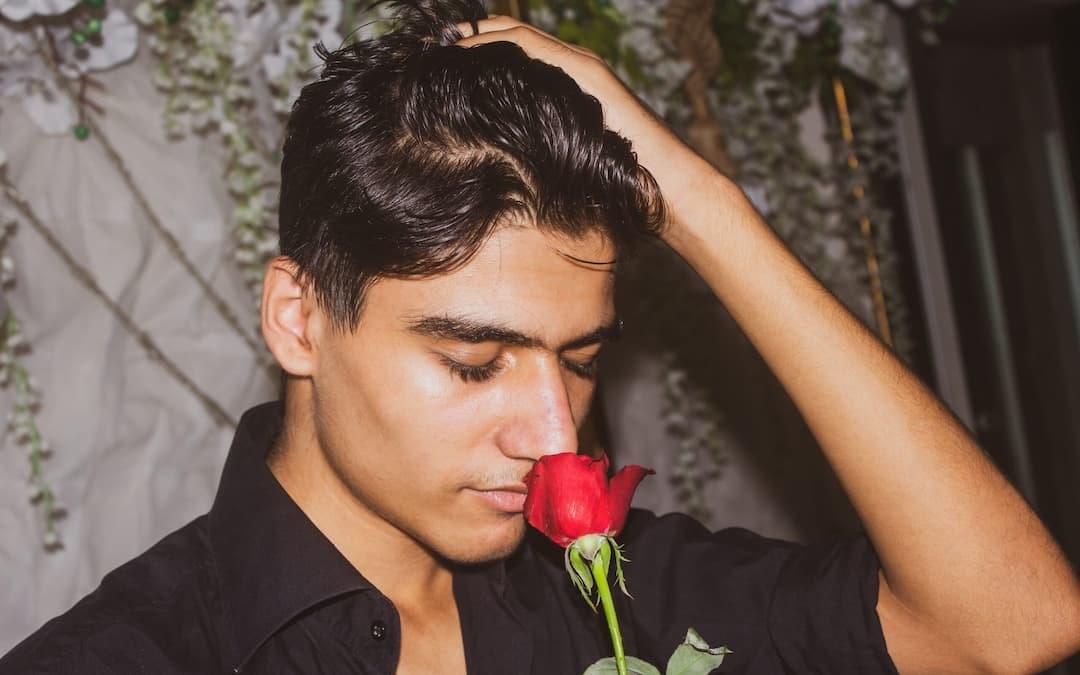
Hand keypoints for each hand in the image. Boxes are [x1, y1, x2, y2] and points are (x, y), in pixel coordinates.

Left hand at [452, 15, 732, 245]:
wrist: (662, 184)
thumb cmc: (615, 183)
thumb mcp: (563, 162)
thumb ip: (536, 150)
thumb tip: (493, 164)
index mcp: (566, 85)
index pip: (514, 54)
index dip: (476, 52)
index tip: (439, 62)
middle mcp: (574, 67)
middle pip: (512, 36)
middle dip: (469, 37)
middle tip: (430, 44)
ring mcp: (582, 67)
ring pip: (520, 36)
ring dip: (477, 36)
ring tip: (441, 43)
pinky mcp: (587, 74)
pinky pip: (535, 49)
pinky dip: (497, 45)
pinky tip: (468, 52)